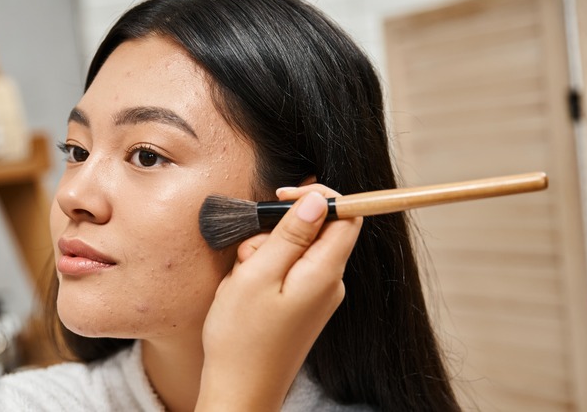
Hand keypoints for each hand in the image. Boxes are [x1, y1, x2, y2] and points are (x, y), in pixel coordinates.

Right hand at [196, 185, 361, 410]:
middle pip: (317, 230)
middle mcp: (330, 283)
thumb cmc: (242, 338)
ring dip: (266, 252)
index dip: (320, 196)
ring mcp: (317, 297)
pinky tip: (247, 290)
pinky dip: (266, 270)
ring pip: (298, 250)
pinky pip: (289, 271)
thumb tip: (318, 200)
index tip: (283, 195)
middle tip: (248, 254)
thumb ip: (290, 234)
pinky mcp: (303, 306)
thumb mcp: (258, 275)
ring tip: (242, 279)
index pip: (347, 216)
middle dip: (278, 230)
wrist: (239, 392)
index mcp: (324, 273)